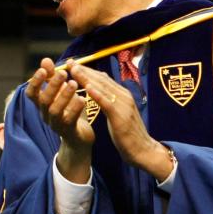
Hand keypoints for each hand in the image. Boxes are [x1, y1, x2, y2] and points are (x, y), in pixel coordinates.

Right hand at [26, 59, 94, 182]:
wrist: (78, 140)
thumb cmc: (69, 112)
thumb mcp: (60, 93)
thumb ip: (52, 77)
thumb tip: (45, 60)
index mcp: (43, 105)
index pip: (31, 94)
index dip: (35, 82)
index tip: (43, 69)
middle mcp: (46, 115)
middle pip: (44, 100)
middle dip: (52, 85)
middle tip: (63, 73)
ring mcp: (57, 125)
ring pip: (55, 110)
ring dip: (64, 96)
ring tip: (73, 83)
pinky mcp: (69, 132)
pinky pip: (70, 120)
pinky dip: (75, 109)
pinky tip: (82, 99)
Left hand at [67, 62, 172, 180]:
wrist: (143, 150)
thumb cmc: (128, 133)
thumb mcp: (118, 113)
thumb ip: (110, 100)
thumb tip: (100, 89)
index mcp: (122, 95)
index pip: (103, 79)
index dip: (88, 70)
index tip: (73, 64)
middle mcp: (124, 96)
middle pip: (101, 80)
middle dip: (85, 71)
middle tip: (70, 63)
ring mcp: (124, 105)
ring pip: (103, 88)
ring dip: (88, 78)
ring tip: (74, 70)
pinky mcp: (121, 116)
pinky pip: (107, 103)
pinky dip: (97, 94)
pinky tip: (87, 88)